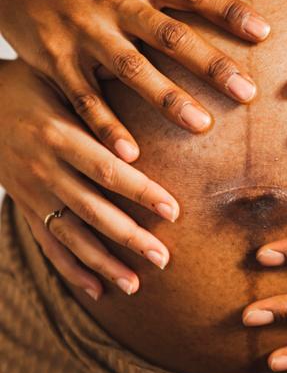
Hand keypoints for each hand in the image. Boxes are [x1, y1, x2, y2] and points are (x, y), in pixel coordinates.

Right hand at [0, 0, 269, 161]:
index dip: (227, 9)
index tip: (264, 33)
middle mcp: (113, 3)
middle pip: (168, 35)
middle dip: (209, 65)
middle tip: (247, 94)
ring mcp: (83, 34)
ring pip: (132, 71)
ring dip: (167, 100)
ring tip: (202, 126)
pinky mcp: (57, 61)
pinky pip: (84, 98)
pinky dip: (105, 125)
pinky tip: (130, 154)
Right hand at [0, 59, 179, 299]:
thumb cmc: (33, 86)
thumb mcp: (62, 82)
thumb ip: (100, 97)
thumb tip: (154, 85)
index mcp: (59, 135)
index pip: (107, 170)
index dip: (140, 192)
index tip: (173, 210)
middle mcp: (45, 169)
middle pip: (92, 211)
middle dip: (129, 237)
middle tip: (164, 258)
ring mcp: (32, 194)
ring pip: (71, 235)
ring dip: (104, 263)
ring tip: (136, 284)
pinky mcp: (26, 208)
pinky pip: (48, 244)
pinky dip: (71, 270)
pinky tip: (96, 290)